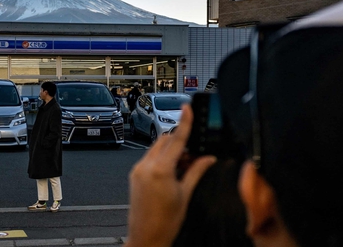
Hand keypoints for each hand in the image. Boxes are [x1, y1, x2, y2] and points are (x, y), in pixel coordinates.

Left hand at [125, 104, 215, 246]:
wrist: (146, 238)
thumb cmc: (165, 222)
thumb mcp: (185, 194)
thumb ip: (196, 171)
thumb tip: (208, 158)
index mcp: (161, 170)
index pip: (176, 139)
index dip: (184, 121)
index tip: (187, 108)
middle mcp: (146, 167)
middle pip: (165, 140)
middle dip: (179, 142)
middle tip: (194, 154)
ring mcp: (138, 170)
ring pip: (157, 148)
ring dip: (170, 151)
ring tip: (183, 167)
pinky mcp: (134, 175)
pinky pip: (149, 158)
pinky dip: (162, 159)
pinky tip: (171, 172)